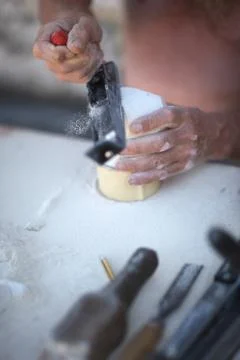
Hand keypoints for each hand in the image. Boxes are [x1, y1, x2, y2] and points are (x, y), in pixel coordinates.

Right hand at [33, 13, 102, 82]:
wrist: (83, 35)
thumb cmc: (80, 26)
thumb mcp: (84, 22)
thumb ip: (79, 32)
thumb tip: (74, 48)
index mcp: (44, 40)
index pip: (41, 51)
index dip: (56, 52)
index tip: (72, 48)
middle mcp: (49, 59)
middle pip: (63, 66)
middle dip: (82, 55)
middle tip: (91, 43)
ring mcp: (59, 71)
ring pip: (77, 73)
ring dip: (91, 60)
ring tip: (93, 47)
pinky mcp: (72, 78)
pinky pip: (85, 77)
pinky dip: (94, 66)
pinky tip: (93, 56)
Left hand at [116, 106, 231, 184]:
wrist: (215, 137)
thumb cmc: (191, 120)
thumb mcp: (182, 109)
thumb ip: (161, 112)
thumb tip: (131, 115)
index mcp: (185, 117)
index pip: (168, 117)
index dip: (150, 122)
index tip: (132, 127)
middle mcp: (187, 135)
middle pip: (160, 142)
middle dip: (137, 148)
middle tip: (118, 150)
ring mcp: (185, 153)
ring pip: (159, 161)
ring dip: (137, 165)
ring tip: (118, 166)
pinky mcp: (183, 166)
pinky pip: (163, 174)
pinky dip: (146, 177)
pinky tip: (132, 179)